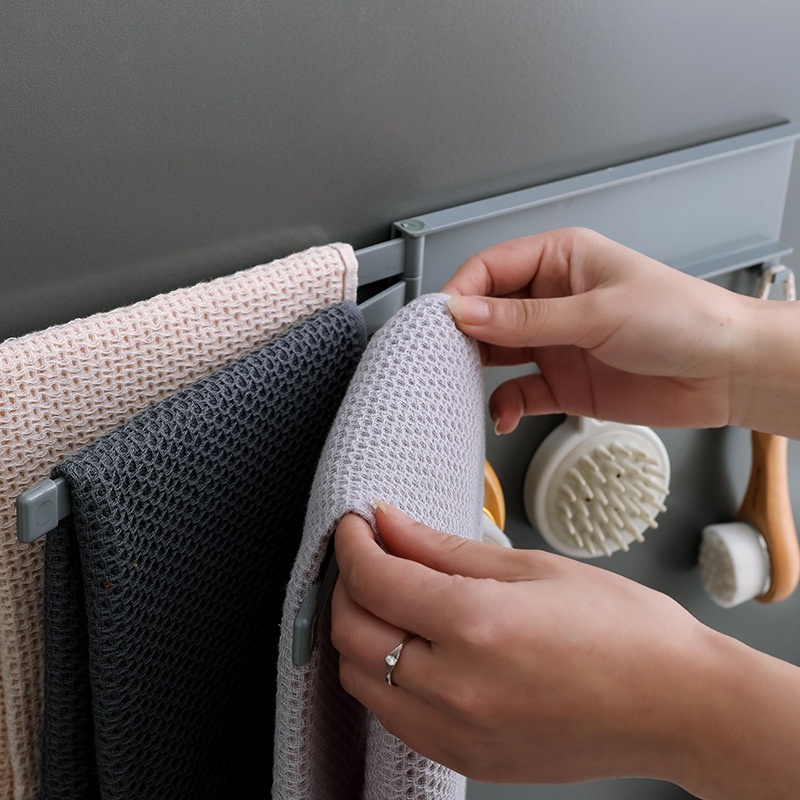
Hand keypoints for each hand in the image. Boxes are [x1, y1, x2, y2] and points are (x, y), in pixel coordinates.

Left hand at [331, 502, 717, 789]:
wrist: (677, 704)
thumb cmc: (623, 630)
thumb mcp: (530, 566)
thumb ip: (442, 547)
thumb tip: (389, 524)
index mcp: (477, 627)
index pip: (374, 580)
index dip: (352, 544)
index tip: (355, 525)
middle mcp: (457, 689)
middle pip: (351, 633)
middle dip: (346, 584)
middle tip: (368, 553)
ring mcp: (459, 733)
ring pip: (361, 680)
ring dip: (358, 631)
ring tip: (386, 596)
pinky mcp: (467, 759)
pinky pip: (392, 716)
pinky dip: (383, 674)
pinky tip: (409, 645)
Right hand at [441, 227, 757, 432]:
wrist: (727, 372)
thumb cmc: (684, 319)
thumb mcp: (598, 312)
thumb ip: (527, 320)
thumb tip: (469, 313)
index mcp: (560, 260)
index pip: (492, 268)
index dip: (462, 292)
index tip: (442, 319)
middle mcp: (552, 299)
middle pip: (487, 311)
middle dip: (462, 333)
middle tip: (441, 354)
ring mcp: (556, 342)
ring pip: (497, 352)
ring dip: (477, 369)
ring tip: (459, 383)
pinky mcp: (564, 382)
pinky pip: (519, 391)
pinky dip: (505, 404)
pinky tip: (503, 412)